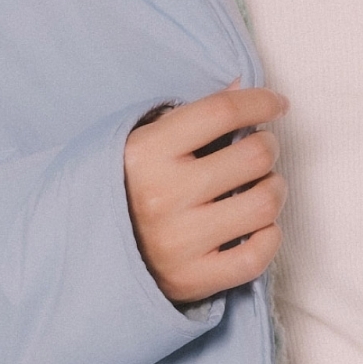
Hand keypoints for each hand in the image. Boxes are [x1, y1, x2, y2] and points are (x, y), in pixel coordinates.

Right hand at [123, 79, 289, 306]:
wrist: (85, 254)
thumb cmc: (126, 187)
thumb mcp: (145, 141)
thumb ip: (193, 116)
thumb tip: (241, 85)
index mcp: (147, 152)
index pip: (222, 112)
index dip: (260, 102)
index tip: (277, 104)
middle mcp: (163, 196)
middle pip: (254, 156)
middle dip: (267, 147)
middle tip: (259, 151)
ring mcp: (178, 242)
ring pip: (264, 204)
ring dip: (273, 189)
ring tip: (260, 187)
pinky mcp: (192, 279)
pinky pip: (256, 255)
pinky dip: (269, 236)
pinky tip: (257, 226)